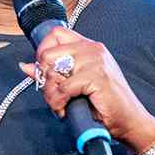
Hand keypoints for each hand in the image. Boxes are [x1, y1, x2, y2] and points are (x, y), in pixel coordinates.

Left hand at [19, 26, 154, 152]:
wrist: (129, 120)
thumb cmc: (103, 103)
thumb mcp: (74, 84)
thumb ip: (51, 72)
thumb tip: (26, 66)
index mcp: (88, 46)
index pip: (55, 33)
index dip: (42, 51)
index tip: (44, 71)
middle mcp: (92, 49)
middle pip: (48, 53)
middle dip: (44, 78)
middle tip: (53, 94)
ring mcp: (96, 61)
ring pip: (52, 71)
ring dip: (50, 94)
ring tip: (61, 103)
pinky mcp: (97, 77)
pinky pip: (63, 88)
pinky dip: (59, 102)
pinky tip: (66, 108)